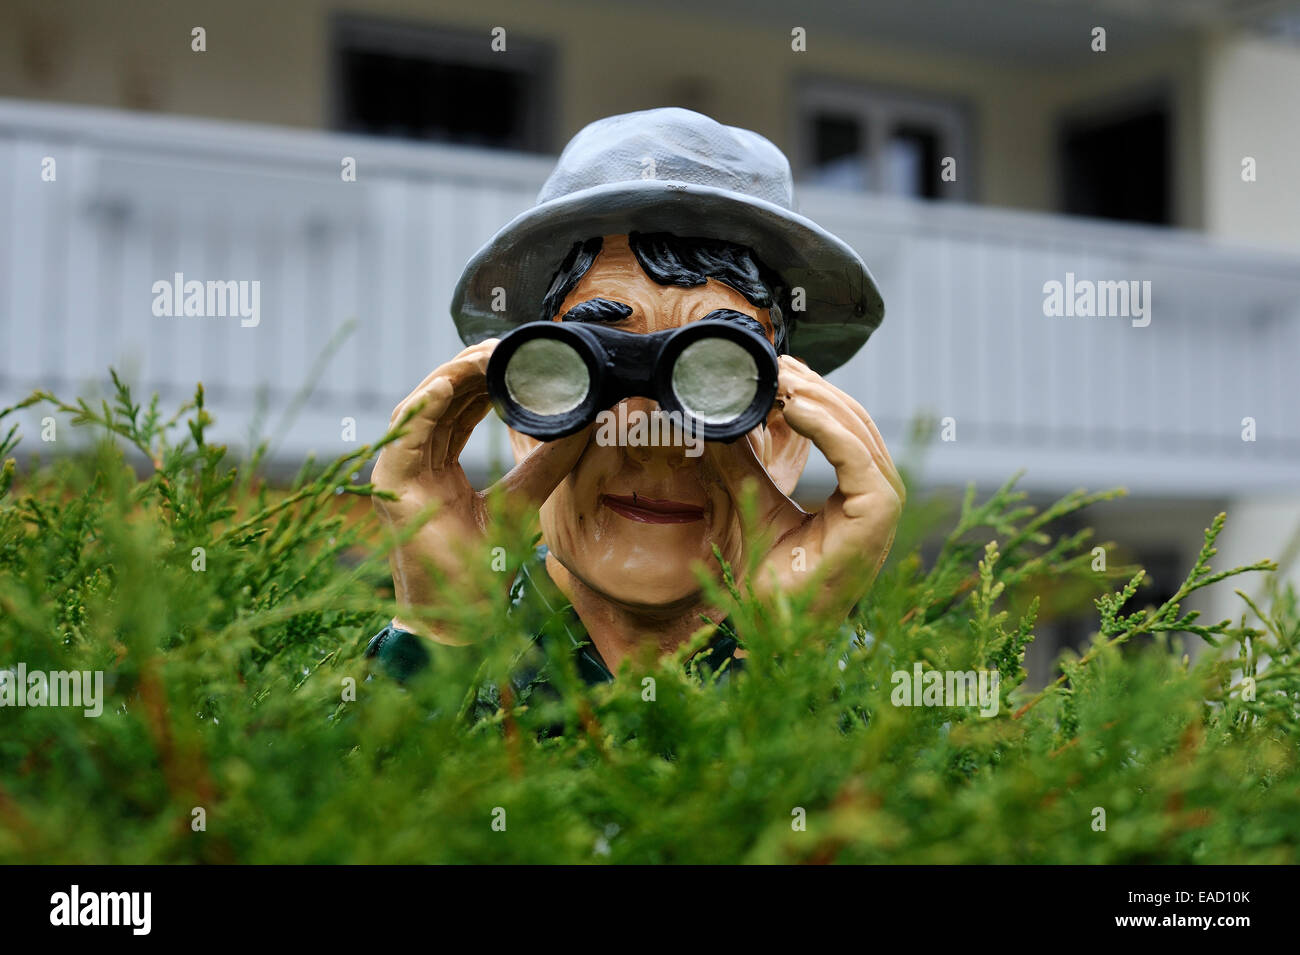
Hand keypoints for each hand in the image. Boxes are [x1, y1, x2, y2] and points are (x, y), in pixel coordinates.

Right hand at [371, 340, 591, 642]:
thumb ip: (549, 462)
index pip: (463, 406)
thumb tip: (590, 423)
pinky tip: (453, 383)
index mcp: (440, 463)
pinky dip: (427, 404)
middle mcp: (416, 460)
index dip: (487, 376)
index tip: (519, 353)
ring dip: (455, 375)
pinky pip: (406, 432)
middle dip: (473, 366)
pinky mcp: (391, 481)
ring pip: (423, 404)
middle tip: (509, 344)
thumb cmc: (482, 565)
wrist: (458, 617)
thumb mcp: (524, 501)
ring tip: (487, 354)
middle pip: (442, 398)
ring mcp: (399, 468)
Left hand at [704, 355, 903, 618]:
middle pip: (853, 421)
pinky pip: (857, 459)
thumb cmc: (770, 581)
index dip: (812, 394)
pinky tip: (794, 408)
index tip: (775, 371)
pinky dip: (828, 429)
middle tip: (773, 365)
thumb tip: (716, 420)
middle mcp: (876, 496)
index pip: (843, 426)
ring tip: (778, 381)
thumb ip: (742, 463)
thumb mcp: (750, 505)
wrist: (773, 631)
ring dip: (817, 399)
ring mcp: (881, 507)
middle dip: (813, 387)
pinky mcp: (876, 518)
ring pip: (857, 432)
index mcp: (856, 492)